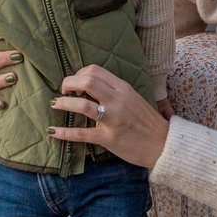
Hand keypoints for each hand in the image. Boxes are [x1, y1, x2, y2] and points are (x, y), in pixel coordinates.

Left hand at [51, 65, 170, 168]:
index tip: (74, 82)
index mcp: (123, 88)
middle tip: (63, 90)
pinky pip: (82, 134)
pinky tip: (53, 131)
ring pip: (82, 105)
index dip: (79, 73)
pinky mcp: (108, 138)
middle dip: (69, 83)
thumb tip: (91, 86)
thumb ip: (115, 91)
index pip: (95, 71)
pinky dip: (65, 132)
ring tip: (55, 104)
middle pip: (87, 81)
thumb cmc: (148, 121)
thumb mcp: (134, 98)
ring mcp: (113, 119)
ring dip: (64, 103)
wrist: (163, 144)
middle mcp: (117, 101)